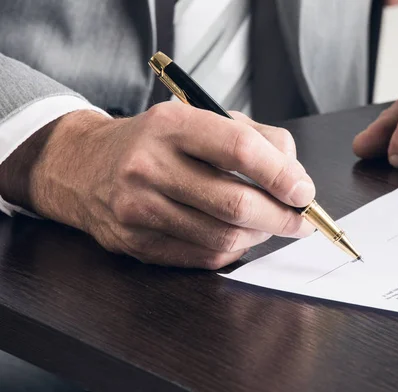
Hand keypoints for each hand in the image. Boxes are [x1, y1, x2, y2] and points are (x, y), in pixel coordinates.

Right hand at [0, 103, 315, 268]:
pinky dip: (234, 250)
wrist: (84, 168)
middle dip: (281, 216)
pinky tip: (241, 235)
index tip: (304, 191)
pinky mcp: (137, 244)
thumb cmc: (155, 142)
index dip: (281, 174)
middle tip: (300, 218)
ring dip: (260, 235)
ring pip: (223, 238)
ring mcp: (139, 209)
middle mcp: (149, 166)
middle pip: (235, 203)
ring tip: (270, 224)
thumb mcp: (201, 118)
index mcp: (170, 125)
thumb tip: (296, 178)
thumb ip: (257, 138)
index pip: (240, 149)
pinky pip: (204, 258)